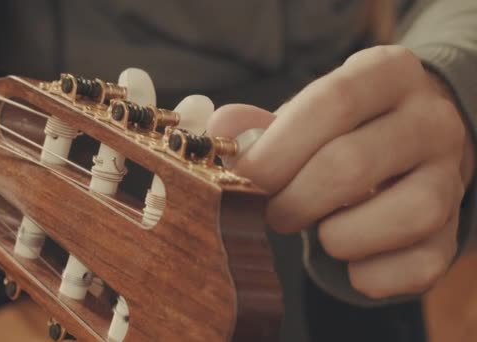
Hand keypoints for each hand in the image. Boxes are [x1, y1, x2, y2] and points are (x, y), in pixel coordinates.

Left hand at [208, 45, 475, 298]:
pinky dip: (372, 273)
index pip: (333, 102)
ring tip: (319, 233)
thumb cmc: (344, 130)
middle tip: (274, 214)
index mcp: (387, 74)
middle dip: (296, 200)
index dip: (279, 148)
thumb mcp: (308, 112)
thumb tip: (220, 131)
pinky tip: (349, 258)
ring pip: (404, 214)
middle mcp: (430, 120)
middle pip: (354, 164)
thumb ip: (262, 125)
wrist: (412, 145)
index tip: (246, 178)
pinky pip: (419, 265)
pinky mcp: (452, 229)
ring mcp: (450, 176)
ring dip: (340, 238)